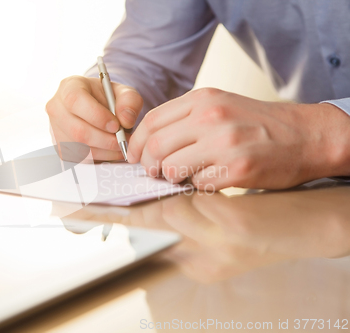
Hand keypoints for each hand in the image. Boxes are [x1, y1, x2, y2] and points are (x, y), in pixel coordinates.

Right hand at [46, 76, 142, 160]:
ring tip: (121, 145)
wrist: (98, 109)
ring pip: (79, 148)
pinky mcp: (61, 148)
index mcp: (69, 87)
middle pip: (77, 130)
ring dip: (105, 151)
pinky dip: (100, 157)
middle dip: (105, 140)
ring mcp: (55, 130)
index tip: (116, 125)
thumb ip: (130, 101)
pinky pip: (80, 158)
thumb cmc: (109, 98)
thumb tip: (126, 120)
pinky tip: (111, 150)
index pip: (76, 101)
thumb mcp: (123, 92)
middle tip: (124, 140)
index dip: (97, 116)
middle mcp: (56, 108)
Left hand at [128, 88, 349, 189]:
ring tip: (185, 176)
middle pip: (157, 147)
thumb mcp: (220, 105)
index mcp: (202, 99)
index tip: (134, 157)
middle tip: (154, 173)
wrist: (305, 135)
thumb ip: (185, 118)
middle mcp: (211, 117)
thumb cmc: (258, 123)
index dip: (137, 144)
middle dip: (149, 165)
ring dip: (173, 178)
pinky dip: (199, 186)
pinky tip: (211, 179)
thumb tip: (150, 142)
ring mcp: (224, 143)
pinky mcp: (238, 169)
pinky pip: (200, 184)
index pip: (151, 121)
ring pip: (173, 168)